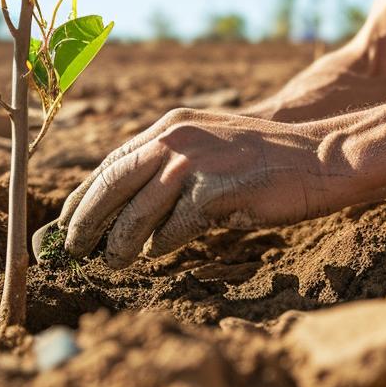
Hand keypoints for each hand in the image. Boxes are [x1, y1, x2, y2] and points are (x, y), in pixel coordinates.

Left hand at [52, 108, 340, 268]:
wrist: (320, 157)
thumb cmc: (265, 159)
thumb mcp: (209, 146)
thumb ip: (171, 164)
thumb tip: (128, 203)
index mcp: (170, 125)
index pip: (111, 162)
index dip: (83, 194)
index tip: (65, 221)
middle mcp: (174, 138)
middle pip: (111, 185)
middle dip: (84, 221)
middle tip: (71, 249)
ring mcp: (193, 163)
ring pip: (135, 213)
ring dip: (119, 243)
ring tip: (111, 261)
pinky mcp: (212, 192)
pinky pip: (172, 230)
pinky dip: (160, 246)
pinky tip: (158, 254)